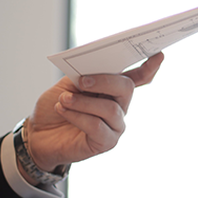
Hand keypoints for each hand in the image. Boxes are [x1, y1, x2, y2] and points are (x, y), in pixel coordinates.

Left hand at [21, 52, 164, 181]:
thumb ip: (84, 74)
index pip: (138, 77)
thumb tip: (94, 66)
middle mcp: (120, 106)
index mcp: (114, 89)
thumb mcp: (68, 84)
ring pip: (110, 108)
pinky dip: (77, 116)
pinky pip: (97, 126)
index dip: (150, 67)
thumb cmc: (56, 106)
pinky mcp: (106, 142)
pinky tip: (63, 111)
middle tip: (82, 82)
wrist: (38, 134)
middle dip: (105, 81)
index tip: (159, 55)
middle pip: (126, 88)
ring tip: (64, 100)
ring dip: (83, 102)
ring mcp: (115, 125)